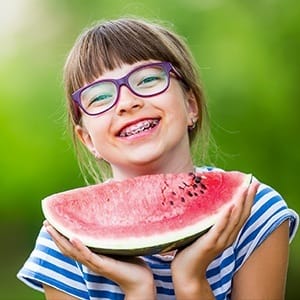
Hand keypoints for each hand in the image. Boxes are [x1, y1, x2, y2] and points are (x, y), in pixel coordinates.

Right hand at [44, 221, 155, 298]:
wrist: (140, 280)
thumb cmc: (130, 263)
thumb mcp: (116, 247)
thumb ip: (109, 239)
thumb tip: (109, 223)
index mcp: (92, 256)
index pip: (72, 246)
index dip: (61, 236)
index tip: (53, 223)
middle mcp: (90, 260)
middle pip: (67, 248)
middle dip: (55, 236)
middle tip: (46, 223)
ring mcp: (95, 263)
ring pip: (72, 251)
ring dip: (61, 239)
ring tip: (51, 228)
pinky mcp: (103, 264)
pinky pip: (88, 255)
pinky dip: (80, 246)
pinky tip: (73, 237)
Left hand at [171, 181, 258, 297]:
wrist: (187, 271)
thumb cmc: (194, 249)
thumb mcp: (205, 231)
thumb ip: (210, 219)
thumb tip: (208, 200)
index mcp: (228, 234)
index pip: (242, 214)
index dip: (248, 200)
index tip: (253, 185)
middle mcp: (228, 237)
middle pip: (242, 215)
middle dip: (248, 198)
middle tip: (254, 183)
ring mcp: (219, 241)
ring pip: (234, 220)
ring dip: (239, 203)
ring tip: (244, 189)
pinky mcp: (209, 243)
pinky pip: (219, 228)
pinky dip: (225, 217)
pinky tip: (229, 206)